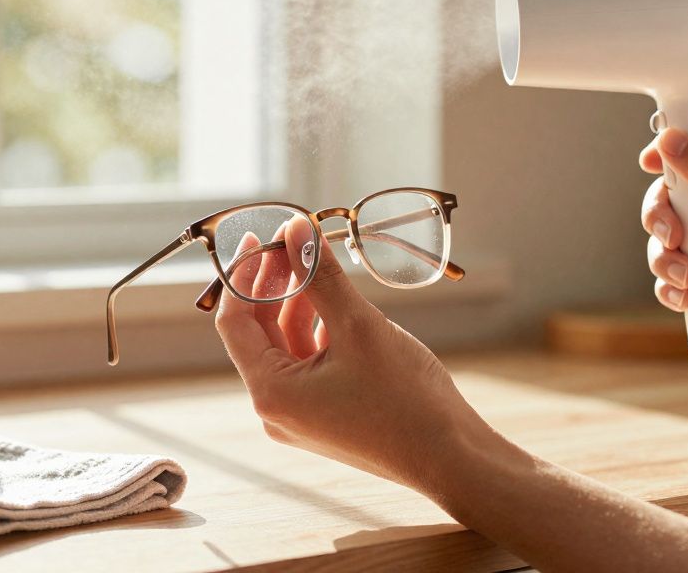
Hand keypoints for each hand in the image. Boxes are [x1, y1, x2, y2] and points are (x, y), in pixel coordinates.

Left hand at [213, 216, 488, 490]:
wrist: (453, 458)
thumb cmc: (407, 398)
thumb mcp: (359, 326)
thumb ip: (321, 276)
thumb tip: (296, 229)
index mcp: (271, 392)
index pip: (234, 321)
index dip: (244, 274)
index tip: (261, 235)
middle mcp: (276, 409)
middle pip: (259, 332)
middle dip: (276, 283)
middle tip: (296, 240)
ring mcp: (301, 416)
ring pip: (287, 345)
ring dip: (300, 303)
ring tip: (322, 265)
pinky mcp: (326, 416)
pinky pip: (310, 363)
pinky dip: (319, 330)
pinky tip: (342, 305)